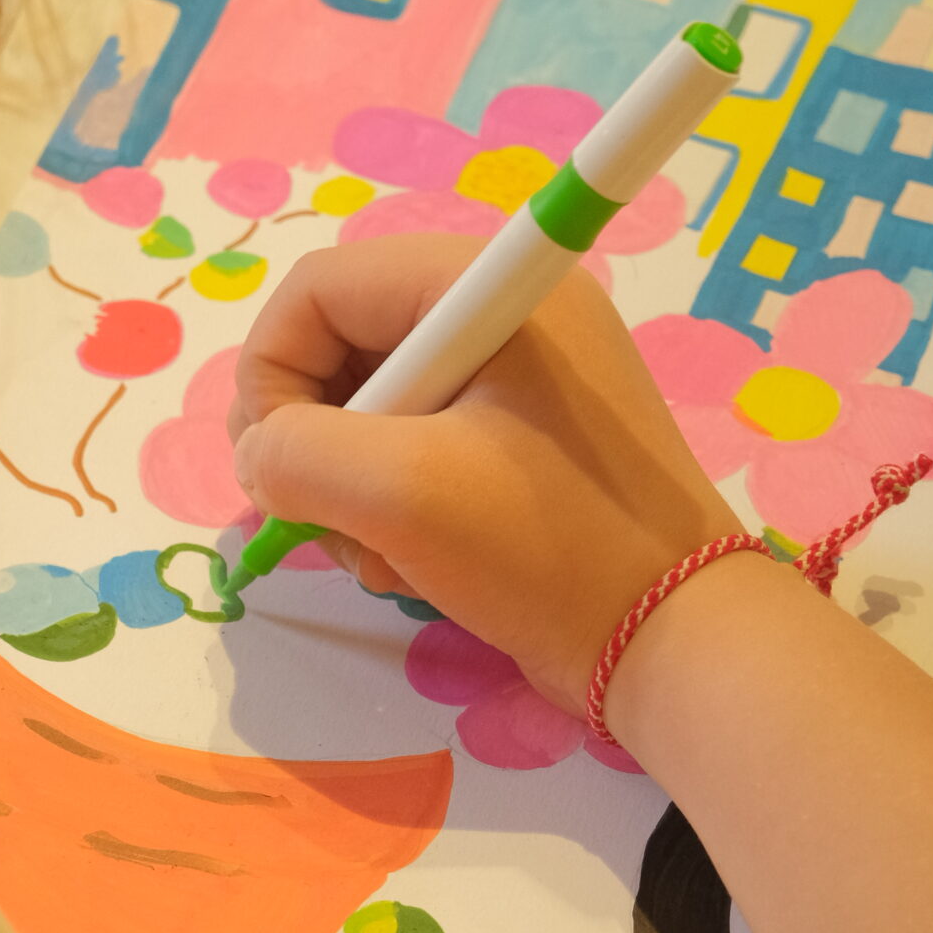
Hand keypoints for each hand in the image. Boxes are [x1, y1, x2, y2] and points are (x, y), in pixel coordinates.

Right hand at [228, 235, 741, 712]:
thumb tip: (261, 458)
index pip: (320, 289)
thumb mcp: (400, 494)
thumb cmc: (548, 551)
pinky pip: (407, 447)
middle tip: (323, 519)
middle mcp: (500, 313)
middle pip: (337, 344)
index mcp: (490, 288)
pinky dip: (383, 505)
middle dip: (311, 439)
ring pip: (363, 406)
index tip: (276, 466)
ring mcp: (511, 379)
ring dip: (344, 485)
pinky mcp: (514, 442)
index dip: (272, 373)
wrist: (671, 643)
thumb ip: (294, 453)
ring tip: (378, 551)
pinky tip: (407, 560)